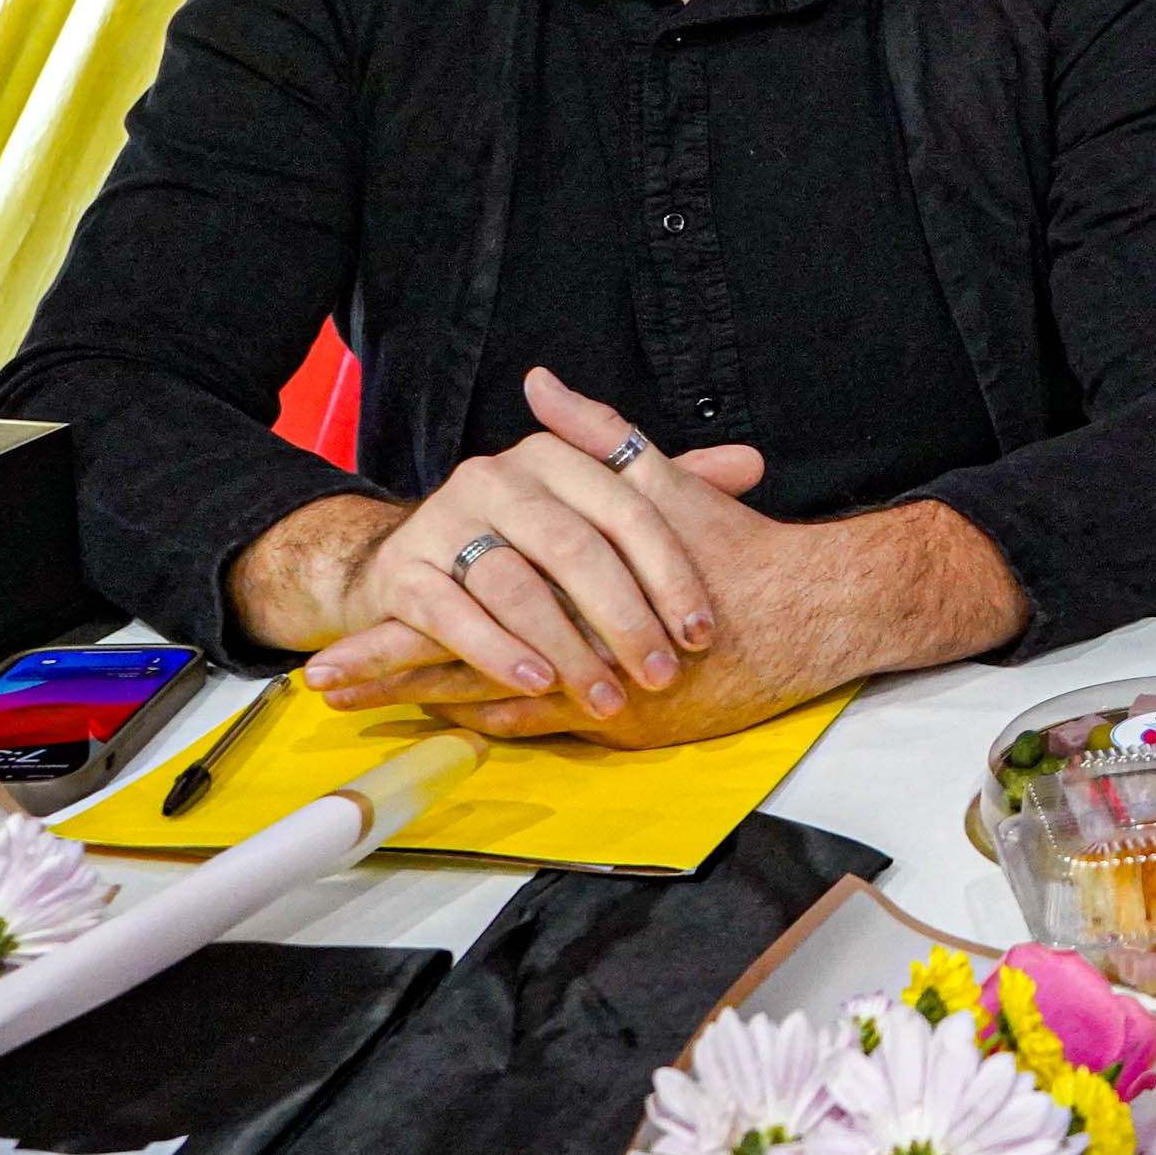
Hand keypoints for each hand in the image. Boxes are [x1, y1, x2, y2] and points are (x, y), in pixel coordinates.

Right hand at [304, 369, 745, 719]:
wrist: (408, 566)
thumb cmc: (527, 545)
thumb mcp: (595, 510)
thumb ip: (666, 488)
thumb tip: (752, 464)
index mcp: (551, 456)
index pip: (626, 511)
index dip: (670, 574)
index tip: (702, 633)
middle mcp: (495, 477)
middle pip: (574, 549)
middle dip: (624, 620)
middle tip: (663, 676)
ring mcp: (442, 522)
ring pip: (516, 587)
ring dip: (567, 650)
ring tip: (607, 698)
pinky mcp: (403, 572)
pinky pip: (454, 615)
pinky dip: (499, 653)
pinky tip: (538, 685)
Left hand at [312, 492, 1019, 746]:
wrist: (805, 611)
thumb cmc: (733, 549)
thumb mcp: (656, 483)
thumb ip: (593, 435)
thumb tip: (540, 386)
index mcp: (564, 579)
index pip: (464, 602)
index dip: (399, 619)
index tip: (332, 638)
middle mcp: (568, 638)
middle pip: (460, 657)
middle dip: (387, 671)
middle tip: (321, 683)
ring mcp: (592, 682)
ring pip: (495, 694)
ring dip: (426, 700)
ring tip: (365, 710)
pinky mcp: (624, 719)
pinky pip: (548, 723)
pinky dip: (500, 719)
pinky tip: (455, 723)